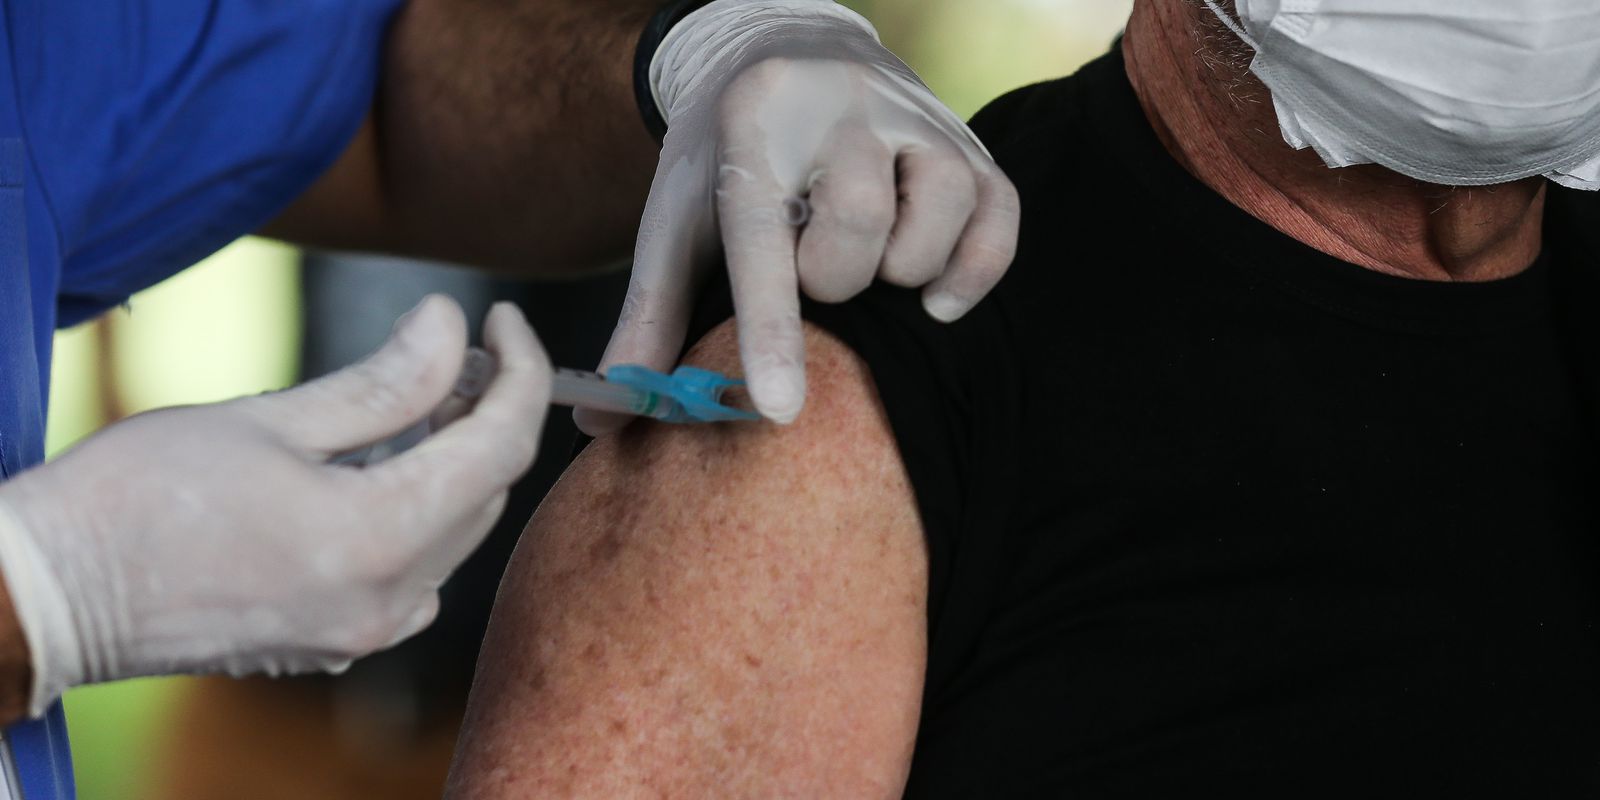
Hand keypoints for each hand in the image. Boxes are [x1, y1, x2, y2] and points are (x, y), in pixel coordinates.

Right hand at [0, 296, 549, 715]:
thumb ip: (384, 379)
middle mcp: (388, 600)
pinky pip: (417, 571)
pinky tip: (383, 465)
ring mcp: (364, 632)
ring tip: (420, 395)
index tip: (502, 320)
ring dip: (455, 461)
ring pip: (456, 533)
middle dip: (486, 412)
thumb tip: (451, 326)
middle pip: (487, 493)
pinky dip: (420, 511)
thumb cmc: (141, 497)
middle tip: (457, 348)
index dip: (519, 371)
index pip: (501, 446)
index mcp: (379, 540)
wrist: (54, 594)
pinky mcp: (337, 641)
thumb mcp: (272, 419)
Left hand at [579, 0, 1019, 433]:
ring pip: (935, 219)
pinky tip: (935, 292)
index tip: (777, 409)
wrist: (788, 50)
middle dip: (833, 281)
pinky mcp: (969, 137)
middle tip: (815, 269)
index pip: (760, 238)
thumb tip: (604, 414)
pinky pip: (998, 216)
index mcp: (750, 126)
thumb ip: (647, 316)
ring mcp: (912, 116)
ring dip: (904, 271)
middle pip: (854, 228)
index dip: (771, 329)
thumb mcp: (675, 219)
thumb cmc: (725, 157)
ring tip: (871, 264)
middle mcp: (837, 106)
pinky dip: (974, 269)